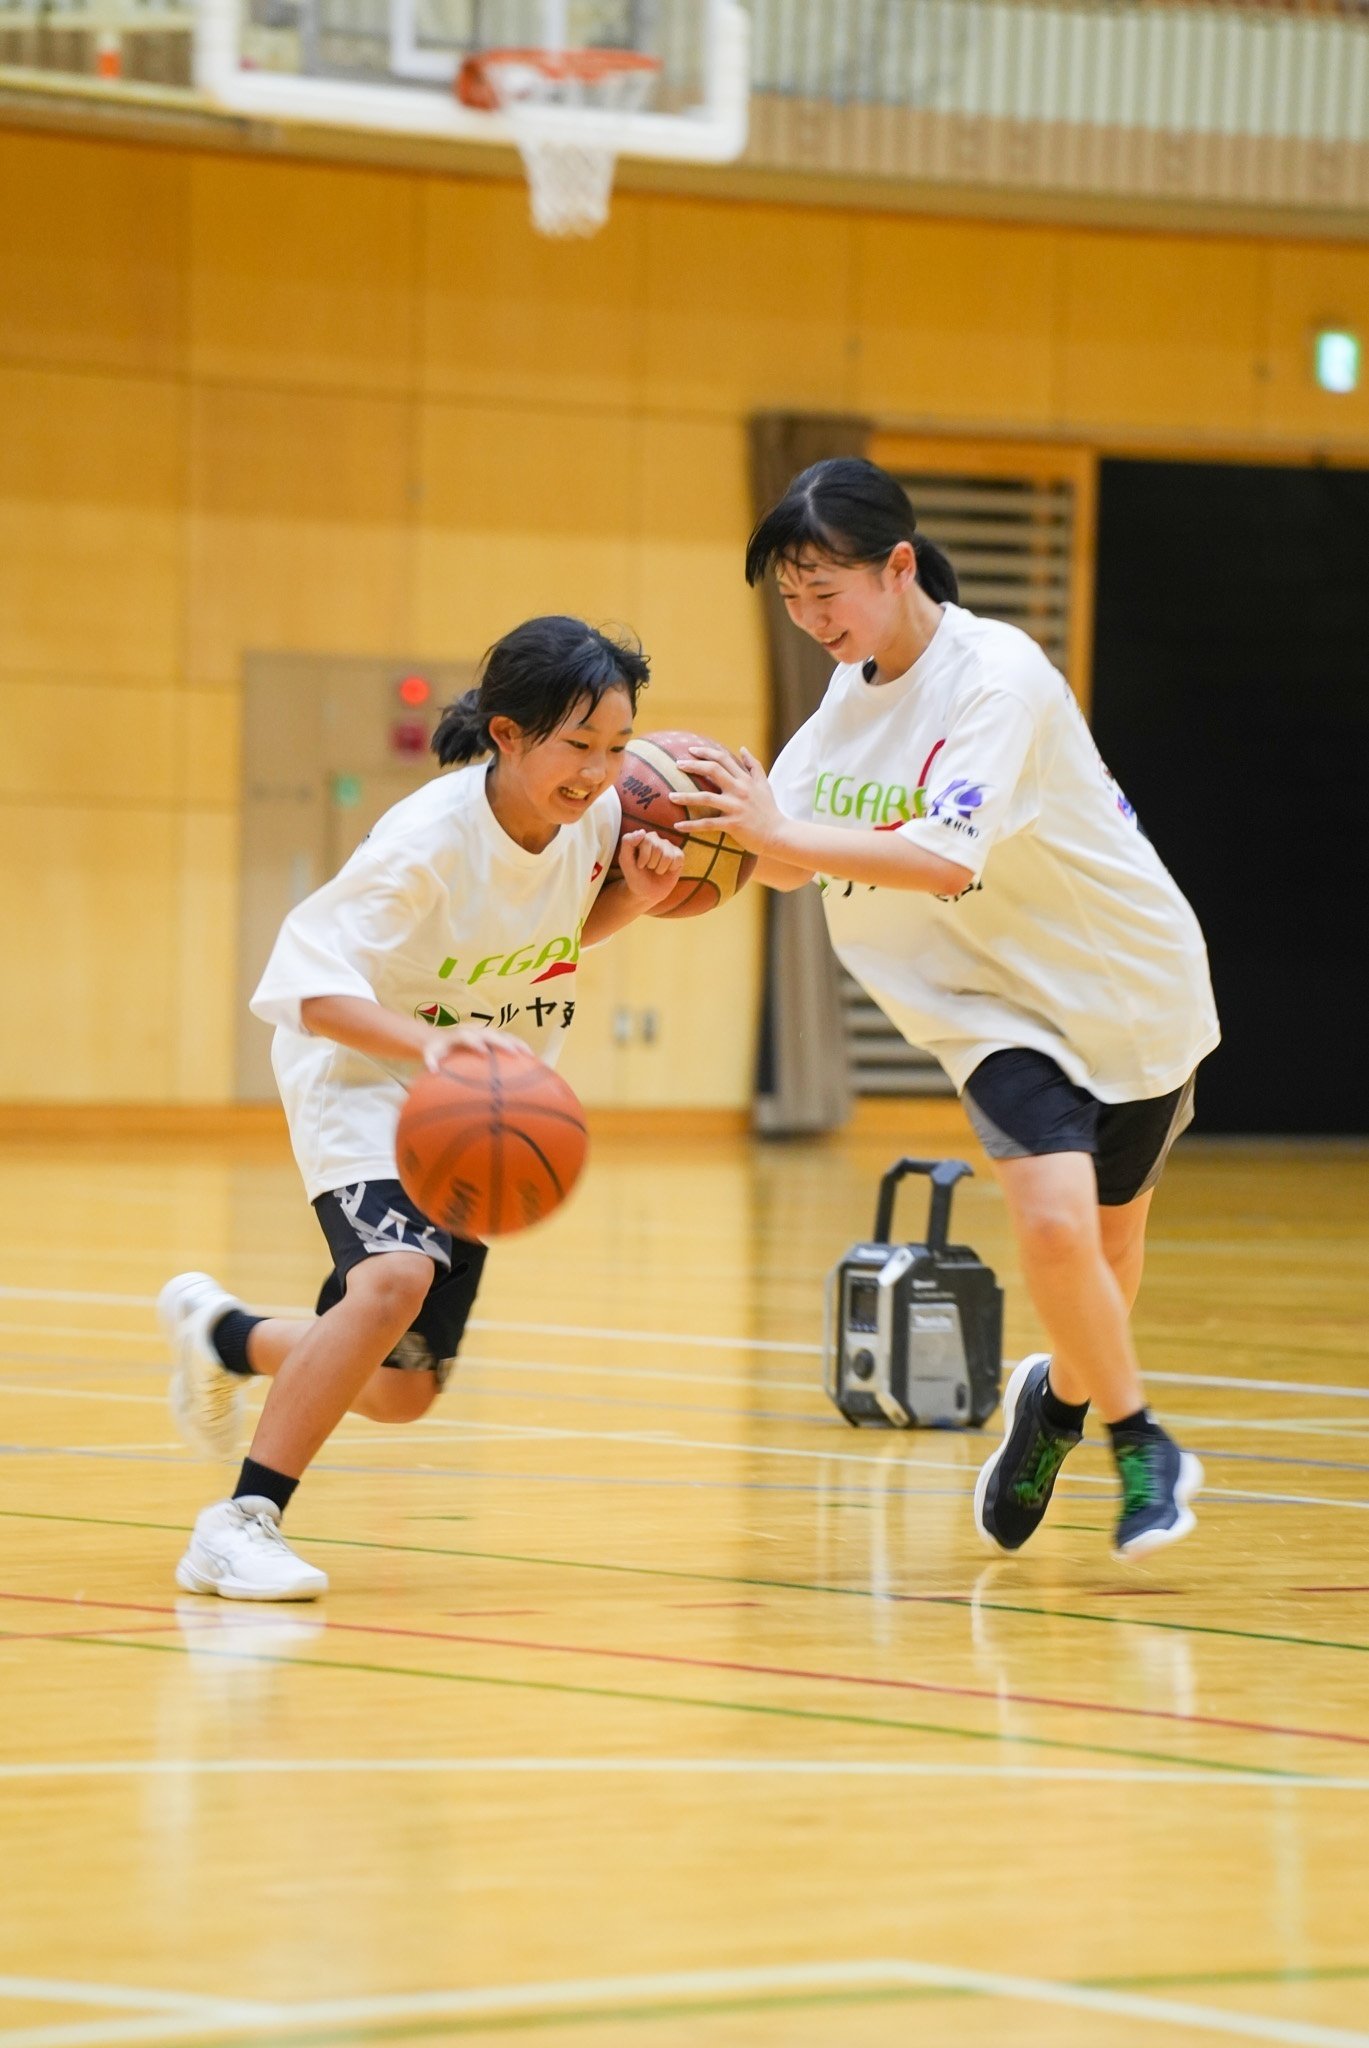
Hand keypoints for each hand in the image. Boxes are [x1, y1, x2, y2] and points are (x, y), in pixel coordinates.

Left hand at [422, 1024, 526, 1071]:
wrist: (444, 1037)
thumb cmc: (438, 1049)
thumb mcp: (430, 1053)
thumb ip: (430, 1060)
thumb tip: (433, 1070)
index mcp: (460, 1034)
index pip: (468, 1036)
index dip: (476, 1042)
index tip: (484, 1053)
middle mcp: (475, 1031)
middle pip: (491, 1034)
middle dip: (503, 1042)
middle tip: (515, 1053)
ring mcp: (486, 1032)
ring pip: (504, 1035)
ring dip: (517, 1043)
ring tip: (530, 1055)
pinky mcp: (494, 1036)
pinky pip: (509, 1040)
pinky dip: (520, 1046)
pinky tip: (531, 1058)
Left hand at [615, 828, 685, 908]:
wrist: (646, 892)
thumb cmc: (634, 875)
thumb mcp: (625, 861)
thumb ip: (628, 843)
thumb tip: (642, 831)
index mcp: (642, 837)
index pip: (647, 840)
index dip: (643, 857)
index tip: (639, 866)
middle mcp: (655, 839)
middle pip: (657, 848)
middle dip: (651, 864)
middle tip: (648, 868)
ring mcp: (668, 846)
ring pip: (667, 856)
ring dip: (660, 868)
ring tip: (656, 870)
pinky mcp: (678, 855)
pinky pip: (678, 859)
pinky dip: (671, 868)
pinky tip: (667, 870)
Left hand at [670, 744, 785, 855]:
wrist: (779, 834)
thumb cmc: (769, 810)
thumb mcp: (764, 784)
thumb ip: (753, 766)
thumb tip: (742, 748)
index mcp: (745, 779)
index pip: (723, 759)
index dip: (705, 752)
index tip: (690, 750)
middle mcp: (739, 790)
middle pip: (713, 770)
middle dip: (693, 765)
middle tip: (677, 765)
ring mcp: (736, 807)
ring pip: (706, 798)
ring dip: (686, 797)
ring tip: (670, 797)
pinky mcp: (733, 824)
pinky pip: (708, 824)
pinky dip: (691, 825)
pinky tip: (677, 826)